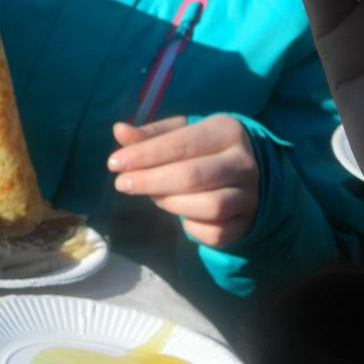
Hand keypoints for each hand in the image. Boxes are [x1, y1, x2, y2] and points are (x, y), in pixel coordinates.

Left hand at [108, 116, 259, 248]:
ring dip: (172, 204)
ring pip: (209, 206)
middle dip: (151, 181)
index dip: (145, 154)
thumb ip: (150, 135)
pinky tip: (181, 214)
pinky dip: (192, 227)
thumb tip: (119, 130)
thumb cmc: (203, 149)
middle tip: (121, 184)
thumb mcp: (180, 134)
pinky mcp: (246, 223)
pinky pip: (215, 233)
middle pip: (192, 176)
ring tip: (155, 196)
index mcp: (227, 131)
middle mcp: (244, 162)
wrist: (247, 175)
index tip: (114, 163)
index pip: (181, 143)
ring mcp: (249, 195)